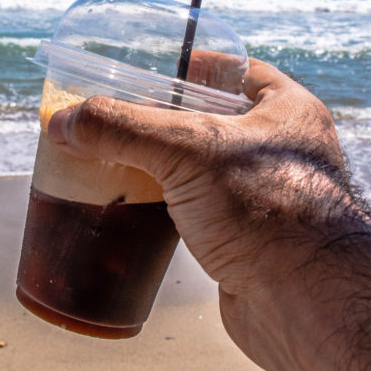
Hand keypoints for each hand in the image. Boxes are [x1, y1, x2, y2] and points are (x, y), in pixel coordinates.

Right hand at [46, 56, 348, 295]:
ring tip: (116, 161)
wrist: (306, 305)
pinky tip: (135, 210)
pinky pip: (198, 213)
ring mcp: (266, 200)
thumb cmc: (270, 216)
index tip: (157, 66)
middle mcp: (281, 152)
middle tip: (121, 117)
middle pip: (211, 121)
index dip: (196, 65)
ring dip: (161, 168)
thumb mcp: (187, 152)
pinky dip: (167, 209)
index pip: (237, 70)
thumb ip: (122, 129)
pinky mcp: (248, 242)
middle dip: (164, 120)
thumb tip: (63, 120)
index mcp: (287, 112)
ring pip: (202, 171)